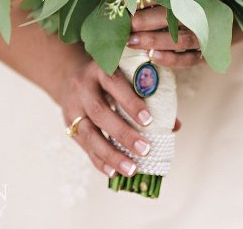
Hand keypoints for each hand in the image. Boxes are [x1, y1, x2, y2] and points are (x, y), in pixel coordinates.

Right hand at [60, 61, 155, 177]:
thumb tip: (174, 126)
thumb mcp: (124, 76)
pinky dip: (99, 161)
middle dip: (123, 133)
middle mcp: (82, 87)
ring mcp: (73, 107)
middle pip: (99, 112)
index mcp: (100, 69)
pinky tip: (114, 172)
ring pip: (89, 133)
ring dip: (111, 154)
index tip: (149, 120)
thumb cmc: (108, 78)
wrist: (70, 76)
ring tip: (132, 169)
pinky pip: (84, 146)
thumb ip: (148, 95)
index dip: (130, 102)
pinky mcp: (68, 124)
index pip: (114, 83)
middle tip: (145, 149)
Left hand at [128, 2, 203, 68]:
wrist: (234, 19)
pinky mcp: (206, 54)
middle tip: (126, 24)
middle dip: (146, 21)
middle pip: (173, 17)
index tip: (127, 3)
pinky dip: (171, 60)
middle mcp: (203, 15)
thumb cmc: (203, 1)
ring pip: (179, 40)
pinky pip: (189, 60)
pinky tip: (152, 57)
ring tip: (132, 42)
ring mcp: (206, 36)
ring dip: (154, 41)